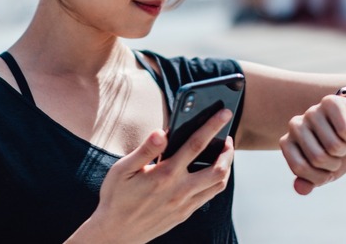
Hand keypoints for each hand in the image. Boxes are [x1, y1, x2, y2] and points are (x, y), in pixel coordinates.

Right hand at [68, 109, 234, 242]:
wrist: (116, 233)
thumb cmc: (116, 197)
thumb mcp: (122, 170)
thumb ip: (145, 150)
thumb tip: (162, 132)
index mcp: (165, 175)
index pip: (195, 145)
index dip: (212, 126)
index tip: (224, 113)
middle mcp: (179, 190)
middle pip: (218, 169)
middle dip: (228, 150)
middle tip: (229, 137)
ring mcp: (184, 204)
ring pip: (219, 184)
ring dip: (226, 166)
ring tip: (224, 153)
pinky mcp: (185, 213)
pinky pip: (209, 195)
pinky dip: (217, 180)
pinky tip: (211, 171)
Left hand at [279, 94, 345, 194]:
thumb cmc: (336, 151)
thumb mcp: (325, 171)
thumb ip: (310, 181)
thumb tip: (300, 189)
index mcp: (288, 143)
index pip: (300, 168)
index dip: (319, 176)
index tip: (326, 171)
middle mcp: (295, 125)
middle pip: (317, 158)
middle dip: (334, 163)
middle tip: (336, 154)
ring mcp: (311, 112)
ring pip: (333, 146)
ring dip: (344, 149)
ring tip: (342, 142)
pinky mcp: (330, 102)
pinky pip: (343, 130)